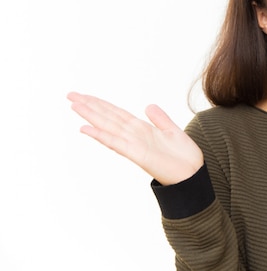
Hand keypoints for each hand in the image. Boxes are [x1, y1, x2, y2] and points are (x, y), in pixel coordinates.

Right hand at [67, 92, 203, 184]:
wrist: (193, 175)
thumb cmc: (184, 157)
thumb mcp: (173, 131)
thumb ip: (160, 119)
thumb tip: (148, 105)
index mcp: (142, 130)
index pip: (117, 113)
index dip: (102, 104)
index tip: (85, 95)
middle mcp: (135, 136)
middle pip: (108, 117)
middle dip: (90, 106)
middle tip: (70, 94)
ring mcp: (134, 145)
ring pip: (108, 127)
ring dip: (91, 116)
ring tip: (74, 104)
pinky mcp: (138, 155)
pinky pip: (116, 143)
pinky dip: (101, 136)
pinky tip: (86, 129)